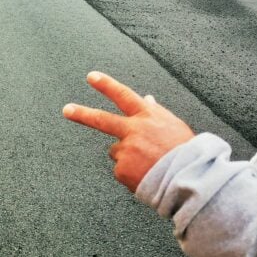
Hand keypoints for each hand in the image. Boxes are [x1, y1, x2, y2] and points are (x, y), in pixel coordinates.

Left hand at [63, 71, 194, 191]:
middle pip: (101, 119)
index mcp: (147, 116)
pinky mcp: (122, 169)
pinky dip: (131, 174)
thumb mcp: (173, 125)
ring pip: (117, 151)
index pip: (123, 95)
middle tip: (66, 109)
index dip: (106, 85)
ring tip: (150, 165)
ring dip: (128, 157)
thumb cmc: (187, 151)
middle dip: (82, 113)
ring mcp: (126, 150)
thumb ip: (155, 111)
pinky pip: (121, 170)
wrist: (189, 179)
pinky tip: (147, 176)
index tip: (92, 76)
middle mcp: (133, 130)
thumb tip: (147, 98)